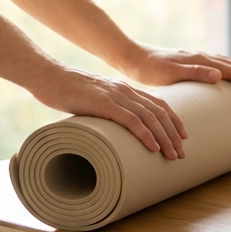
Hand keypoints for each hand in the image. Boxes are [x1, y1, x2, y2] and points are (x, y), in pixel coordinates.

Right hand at [29, 64, 187, 158]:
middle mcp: (126, 91)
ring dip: (165, 138)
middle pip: (160, 113)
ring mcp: (116, 96)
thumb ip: (107, 109)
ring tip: (173, 155)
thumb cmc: (66, 90)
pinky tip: (154, 147)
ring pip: (150, 118)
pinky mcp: (104, 104)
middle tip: (182, 153)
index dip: (173, 121)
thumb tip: (113, 129)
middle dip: (174, 134)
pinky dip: (146, 135)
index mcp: (126, 89)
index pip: (159, 104)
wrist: (48, 76)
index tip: (182, 137)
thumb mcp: (94, 99)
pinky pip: (132, 120)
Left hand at [117, 44, 230, 97]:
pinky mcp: (192, 61)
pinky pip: (219, 64)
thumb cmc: (149, 69)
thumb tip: (220, 76)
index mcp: (200, 61)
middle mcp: (202, 57)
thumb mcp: (170, 74)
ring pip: (229, 63)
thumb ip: (195, 73)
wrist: (133, 57)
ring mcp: (198, 58)